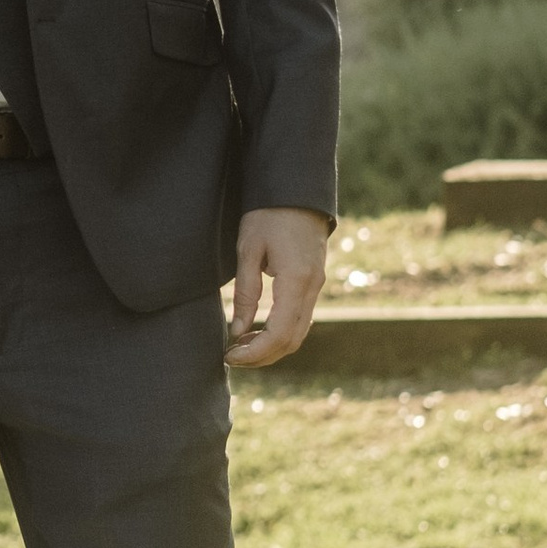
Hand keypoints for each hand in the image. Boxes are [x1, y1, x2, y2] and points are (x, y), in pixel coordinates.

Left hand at [226, 207, 328, 368]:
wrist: (297, 190)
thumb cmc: (268, 214)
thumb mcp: (248, 250)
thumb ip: (246, 293)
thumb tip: (238, 332)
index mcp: (296, 280)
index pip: (279, 334)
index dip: (254, 352)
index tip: (229, 355)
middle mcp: (312, 288)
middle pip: (292, 340)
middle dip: (262, 356)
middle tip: (231, 356)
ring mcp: (317, 286)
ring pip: (299, 333)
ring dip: (271, 348)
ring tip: (240, 346)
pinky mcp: (314, 283)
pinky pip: (301, 319)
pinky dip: (280, 333)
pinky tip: (257, 331)